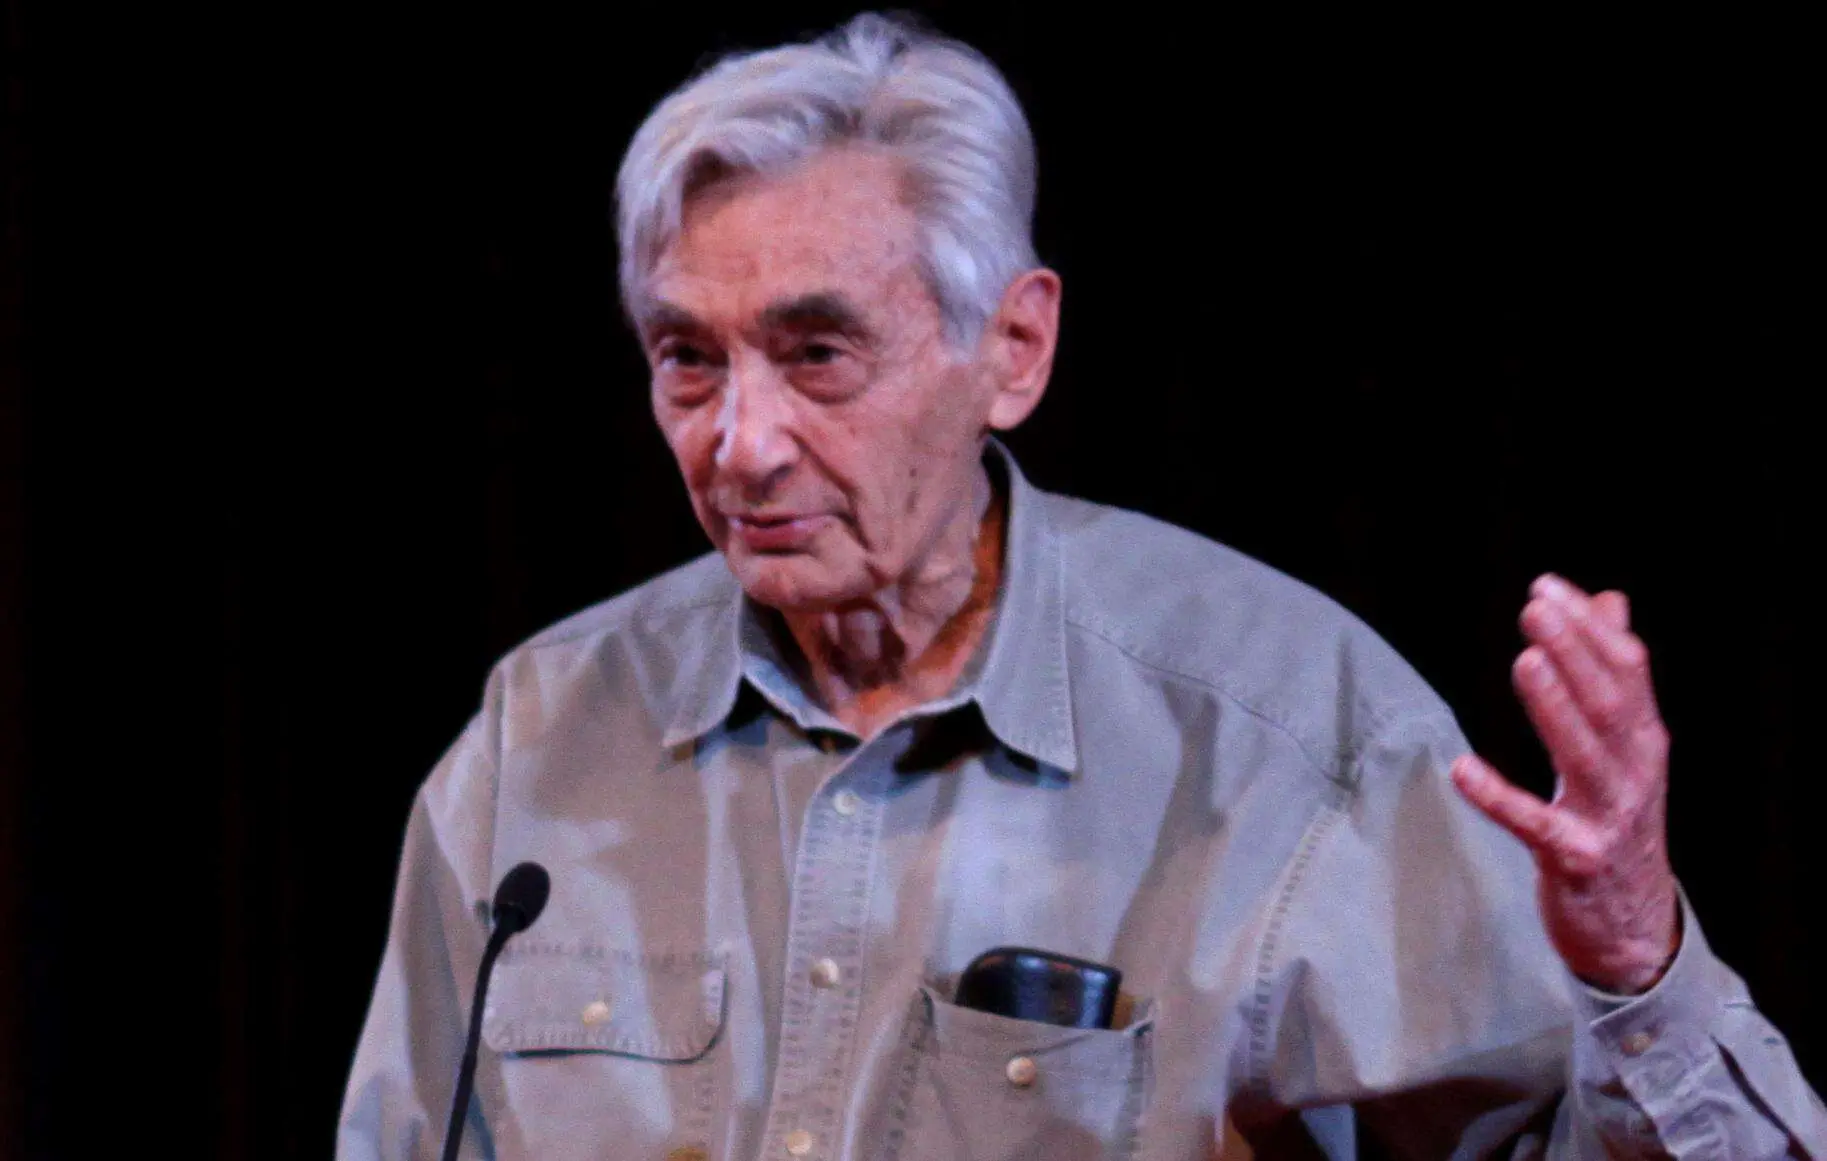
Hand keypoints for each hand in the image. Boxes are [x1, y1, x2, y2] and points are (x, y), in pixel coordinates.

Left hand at [1450, 574, 1680, 994]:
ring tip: (1525, 661)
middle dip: (1575, 651)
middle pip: (1609, 703)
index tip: (1546, 585)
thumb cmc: (1618, 820)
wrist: (1635, 928)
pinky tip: (1462, 769)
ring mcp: (1608, 818)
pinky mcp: (1575, 860)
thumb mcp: (1625, 746)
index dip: (1589, 627)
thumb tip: (1611, 600)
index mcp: (1644, 739)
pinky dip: (1500, 797)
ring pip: (1584, 755)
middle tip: (1535, 606)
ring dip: (1555, 707)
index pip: (1628, 670)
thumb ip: (1615, 674)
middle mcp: (1635, 772)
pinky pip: (1534, 825)